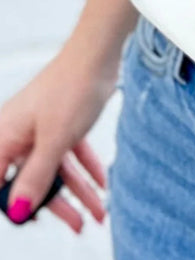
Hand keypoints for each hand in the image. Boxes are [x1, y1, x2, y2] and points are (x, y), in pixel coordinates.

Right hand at [0, 40, 116, 232]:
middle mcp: (19, 134)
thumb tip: (19, 210)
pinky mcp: (61, 121)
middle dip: (57, 205)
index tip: (31, 220)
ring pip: (56, 167)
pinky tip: (102, 184)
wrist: (99, 51)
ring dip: (78, 190)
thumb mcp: (54, 140)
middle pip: (32, 179)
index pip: (0, 183)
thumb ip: (36, 177)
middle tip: (78, 225)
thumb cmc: (72, 86)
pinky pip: (69, 152)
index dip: (13, 204)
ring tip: (98, 212)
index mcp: (5, 137)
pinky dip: (85, 167)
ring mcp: (41, 127)